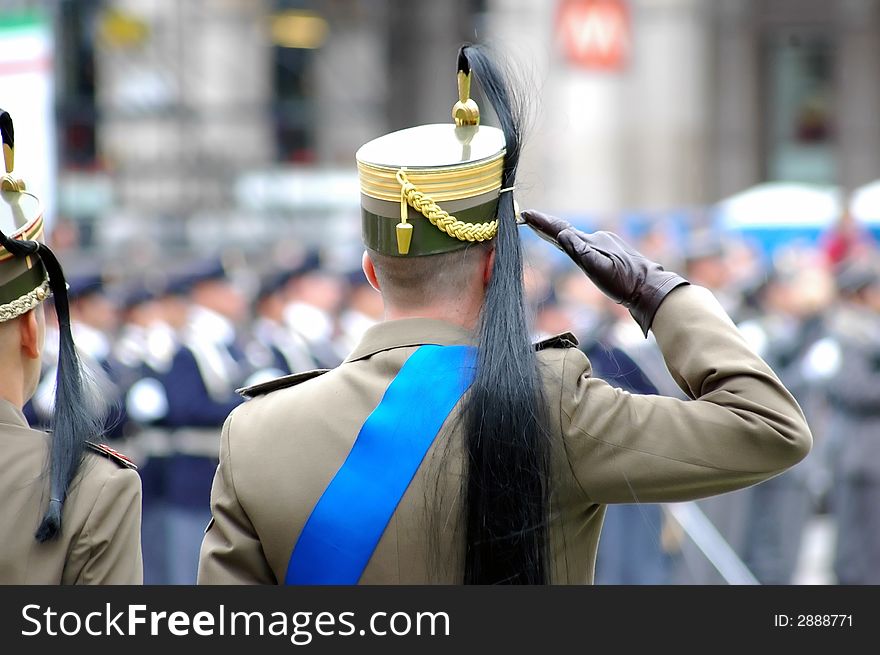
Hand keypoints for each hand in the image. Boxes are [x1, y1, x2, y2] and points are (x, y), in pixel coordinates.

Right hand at [522, 210, 688, 334]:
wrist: (651, 289)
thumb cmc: (625, 283)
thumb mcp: (599, 269)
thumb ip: (581, 252)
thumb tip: (561, 234)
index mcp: (592, 242)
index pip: (561, 230)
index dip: (542, 223)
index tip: (525, 214)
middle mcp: (597, 240)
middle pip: (567, 230)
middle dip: (547, 226)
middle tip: (529, 219)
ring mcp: (605, 246)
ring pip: (576, 237)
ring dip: (559, 233)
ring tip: (544, 230)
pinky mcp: (610, 254)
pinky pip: (585, 244)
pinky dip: (572, 242)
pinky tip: (573, 246)